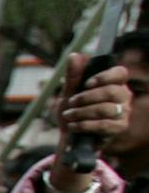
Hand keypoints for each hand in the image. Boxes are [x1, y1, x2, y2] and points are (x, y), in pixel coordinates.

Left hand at [52, 54, 131, 192]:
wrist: (71, 136)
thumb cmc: (73, 111)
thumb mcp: (69, 93)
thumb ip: (73, 76)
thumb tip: (74, 55)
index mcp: (115, 83)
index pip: (120, 73)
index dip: (104, 77)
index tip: (87, 84)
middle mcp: (123, 96)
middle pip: (111, 91)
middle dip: (86, 97)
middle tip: (71, 103)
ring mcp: (124, 112)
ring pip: (105, 108)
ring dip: (82, 112)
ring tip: (68, 115)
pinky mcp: (119, 127)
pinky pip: (103, 125)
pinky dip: (84, 125)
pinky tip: (73, 126)